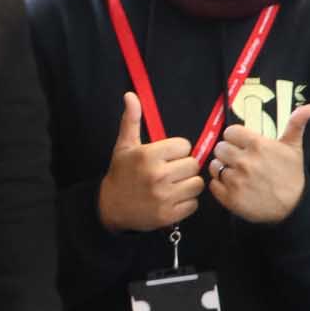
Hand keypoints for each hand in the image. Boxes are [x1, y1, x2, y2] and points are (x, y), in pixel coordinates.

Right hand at [98, 94, 203, 232]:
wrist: (111, 207)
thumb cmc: (121, 173)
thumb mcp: (124, 146)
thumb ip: (131, 120)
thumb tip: (130, 95)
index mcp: (148, 156)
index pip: (185, 146)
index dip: (178, 150)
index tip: (167, 156)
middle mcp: (157, 176)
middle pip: (193, 164)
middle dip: (185, 167)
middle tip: (172, 171)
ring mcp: (164, 197)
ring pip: (197, 184)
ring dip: (189, 184)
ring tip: (175, 185)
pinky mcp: (169, 215)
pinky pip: (193, 204)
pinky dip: (187, 202)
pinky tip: (174, 199)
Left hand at [206, 104, 309, 224]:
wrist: (293, 208)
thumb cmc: (292, 175)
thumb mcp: (294, 147)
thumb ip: (297, 123)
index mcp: (257, 145)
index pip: (230, 132)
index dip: (235, 138)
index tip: (242, 144)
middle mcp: (244, 161)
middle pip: (220, 148)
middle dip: (228, 152)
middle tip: (239, 159)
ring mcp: (236, 180)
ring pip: (215, 165)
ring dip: (223, 168)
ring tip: (237, 173)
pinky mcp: (230, 198)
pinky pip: (213, 184)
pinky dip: (219, 185)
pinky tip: (233, 186)